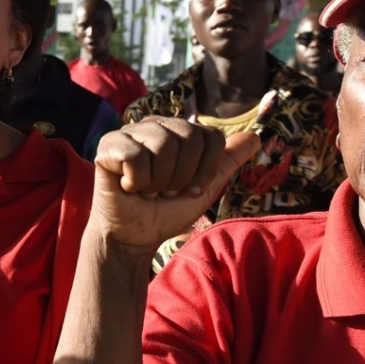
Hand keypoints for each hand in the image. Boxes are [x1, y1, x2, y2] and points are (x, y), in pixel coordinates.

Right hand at [89, 118, 259, 251]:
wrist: (134, 238)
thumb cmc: (166, 212)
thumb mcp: (204, 188)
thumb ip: (227, 161)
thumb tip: (256, 136)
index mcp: (179, 131)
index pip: (211, 136)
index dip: (206, 169)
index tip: (191, 190)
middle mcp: (156, 125)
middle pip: (188, 137)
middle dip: (182, 176)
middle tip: (166, 192)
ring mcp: (131, 132)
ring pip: (162, 144)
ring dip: (159, 181)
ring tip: (148, 191)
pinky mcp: (108, 144)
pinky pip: (135, 155)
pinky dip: (137, 181)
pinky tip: (129, 187)